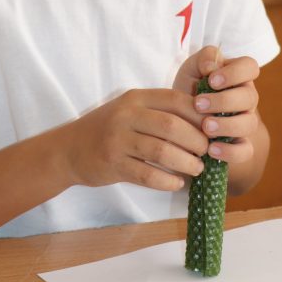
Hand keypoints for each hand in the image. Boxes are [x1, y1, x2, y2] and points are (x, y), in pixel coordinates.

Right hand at [62, 89, 209, 192]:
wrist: (69, 149)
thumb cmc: (109, 129)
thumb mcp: (131, 110)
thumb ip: (160, 111)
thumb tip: (204, 121)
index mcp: (136, 98)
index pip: (175, 99)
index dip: (199, 114)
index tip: (212, 127)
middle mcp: (126, 115)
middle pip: (172, 125)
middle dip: (196, 140)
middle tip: (207, 152)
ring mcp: (118, 140)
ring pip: (162, 151)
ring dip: (186, 162)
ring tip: (197, 168)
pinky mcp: (113, 164)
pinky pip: (147, 174)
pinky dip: (167, 181)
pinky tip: (177, 183)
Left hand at [173, 45, 260, 171]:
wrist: (180, 123)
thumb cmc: (188, 90)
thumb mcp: (191, 70)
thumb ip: (202, 59)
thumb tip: (212, 66)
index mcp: (237, 77)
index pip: (250, 67)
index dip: (235, 73)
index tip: (211, 80)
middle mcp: (245, 99)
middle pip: (250, 97)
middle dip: (224, 100)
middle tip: (199, 104)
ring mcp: (244, 123)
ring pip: (249, 124)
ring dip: (227, 125)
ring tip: (205, 127)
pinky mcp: (239, 146)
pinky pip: (245, 151)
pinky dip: (230, 151)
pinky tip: (212, 149)